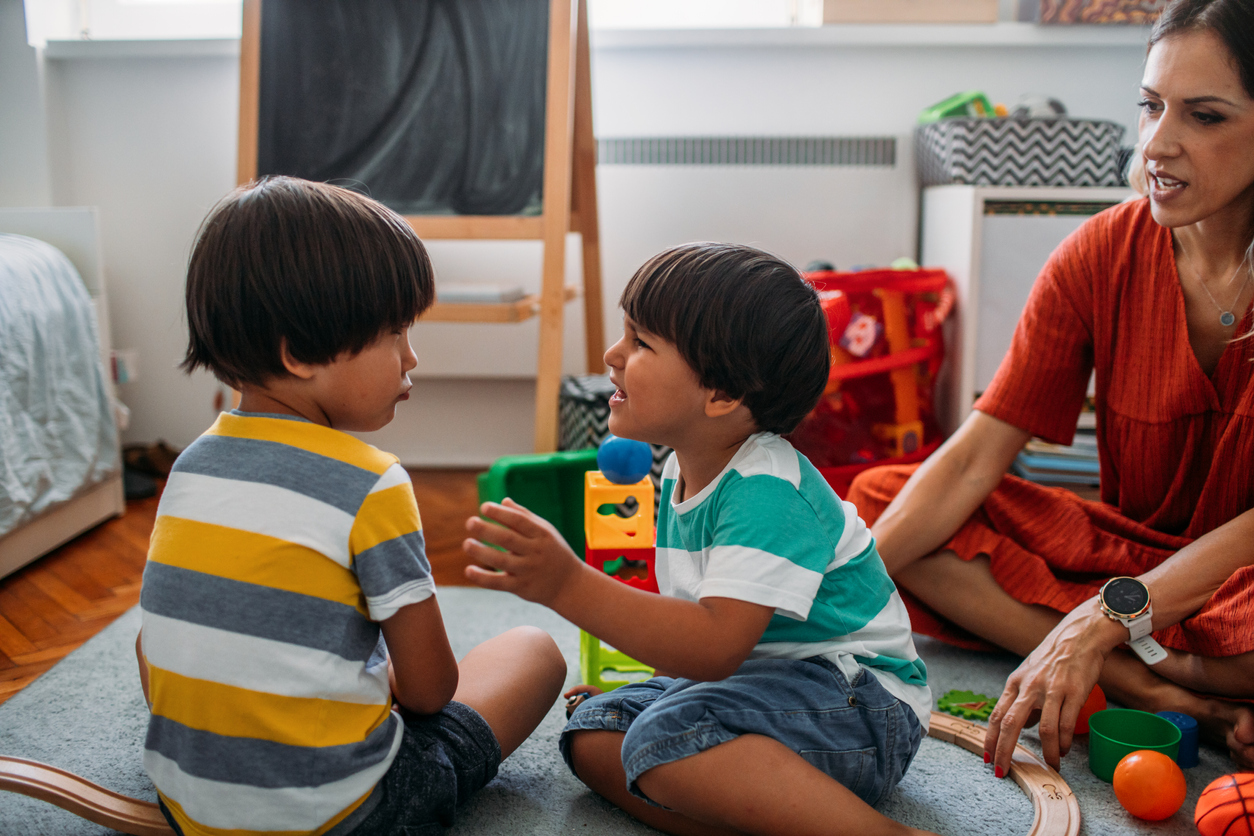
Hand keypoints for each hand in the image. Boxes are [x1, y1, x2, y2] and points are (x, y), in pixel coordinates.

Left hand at [463, 499, 586, 606]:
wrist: (569, 584)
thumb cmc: (554, 552)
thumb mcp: (546, 531)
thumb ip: (525, 516)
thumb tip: (503, 501)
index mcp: (542, 534)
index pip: (518, 521)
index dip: (500, 513)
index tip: (483, 507)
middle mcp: (535, 552)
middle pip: (507, 539)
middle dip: (486, 530)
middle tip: (470, 522)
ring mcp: (528, 570)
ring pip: (501, 561)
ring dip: (481, 552)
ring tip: (466, 544)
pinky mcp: (521, 588)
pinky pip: (499, 583)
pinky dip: (482, 578)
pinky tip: (469, 570)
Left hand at [984, 601, 1122, 774]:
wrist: (1079, 637)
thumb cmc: (1053, 659)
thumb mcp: (1029, 677)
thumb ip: (1023, 701)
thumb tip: (1020, 728)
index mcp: (1015, 683)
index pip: (997, 715)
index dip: (991, 739)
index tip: (988, 759)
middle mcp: (1029, 687)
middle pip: (1010, 723)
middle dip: (1005, 750)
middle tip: (1004, 771)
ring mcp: (1051, 689)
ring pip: (1043, 729)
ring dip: (1047, 752)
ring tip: (1051, 765)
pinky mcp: (1073, 691)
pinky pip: (1065, 723)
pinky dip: (1064, 742)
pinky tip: (1064, 749)